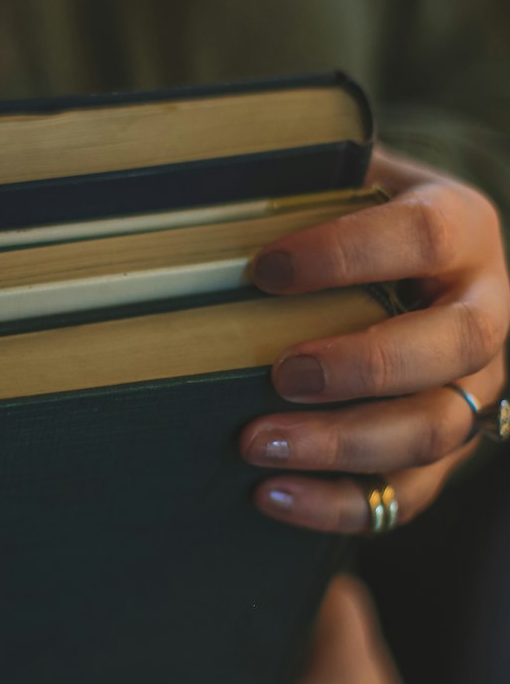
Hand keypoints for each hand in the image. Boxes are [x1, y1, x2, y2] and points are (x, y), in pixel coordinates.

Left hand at [238, 145, 509, 532]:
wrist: (413, 263)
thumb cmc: (356, 216)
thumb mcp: (343, 180)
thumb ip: (300, 186)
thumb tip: (202, 199)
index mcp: (462, 226)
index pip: (423, 236)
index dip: (348, 254)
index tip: (266, 270)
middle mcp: (485, 308)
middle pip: (452, 346)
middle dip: (363, 366)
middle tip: (281, 373)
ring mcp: (475, 386)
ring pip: (436, 430)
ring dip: (343, 444)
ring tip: (257, 442)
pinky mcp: (447, 449)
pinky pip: (406, 493)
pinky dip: (336, 503)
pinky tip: (270, 495)